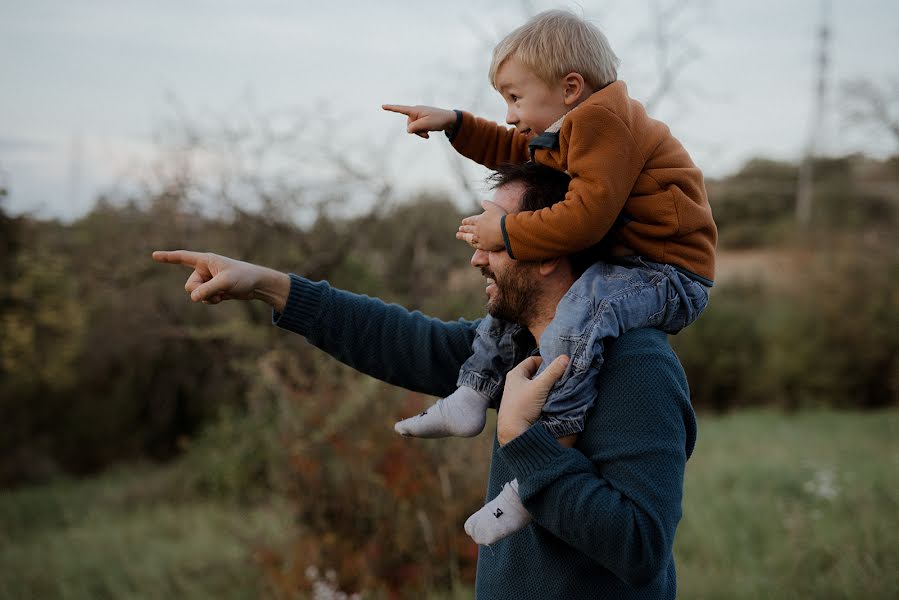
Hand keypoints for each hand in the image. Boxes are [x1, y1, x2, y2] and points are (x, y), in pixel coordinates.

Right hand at [151, 250, 289, 310]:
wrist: (258, 284)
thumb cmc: (244, 277)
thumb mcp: (225, 283)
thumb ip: (207, 289)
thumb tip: (192, 298)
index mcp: (206, 260)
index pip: (183, 257)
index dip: (168, 257)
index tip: (154, 255)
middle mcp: (205, 269)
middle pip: (189, 285)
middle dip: (200, 291)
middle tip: (218, 290)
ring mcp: (208, 280)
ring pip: (195, 294)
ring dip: (208, 297)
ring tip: (223, 293)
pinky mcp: (213, 289)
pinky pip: (203, 298)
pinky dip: (212, 300)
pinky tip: (224, 296)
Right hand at [382, 104, 455, 138]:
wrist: (449, 120)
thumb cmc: (439, 120)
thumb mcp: (426, 125)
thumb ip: (415, 127)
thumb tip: (408, 130)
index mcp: (415, 110)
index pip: (401, 109)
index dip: (391, 108)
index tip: (382, 106)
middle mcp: (416, 112)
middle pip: (409, 125)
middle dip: (416, 131)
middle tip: (427, 130)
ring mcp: (419, 117)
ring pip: (413, 129)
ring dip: (420, 133)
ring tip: (429, 132)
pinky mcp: (422, 121)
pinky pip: (418, 129)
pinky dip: (422, 132)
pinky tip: (429, 133)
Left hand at [456, 199, 505, 250]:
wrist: (506, 231)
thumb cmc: (501, 218)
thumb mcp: (494, 207)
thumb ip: (487, 204)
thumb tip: (482, 202)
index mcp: (478, 220)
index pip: (470, 220)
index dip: (466, 221)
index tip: (463, 222)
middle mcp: (477, 229)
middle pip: (468, 229)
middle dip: (463, 228)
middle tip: (460, 229)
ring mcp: (479, 238)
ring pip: (469, 237)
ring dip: (463, 236)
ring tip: (458, 235)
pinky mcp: (484, 246)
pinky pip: (475, 245)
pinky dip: (471, 243)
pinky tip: (469, 242)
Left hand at [497, 355, 568, 445]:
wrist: (514, 432)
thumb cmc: (522, 407)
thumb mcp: (540, 387)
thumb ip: (553, 372)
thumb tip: (565, 357)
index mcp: (515, 374)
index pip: (532, 361)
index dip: (545, 361)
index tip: (558, 366)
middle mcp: (515, 383)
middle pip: (535, 373)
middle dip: (548, 374)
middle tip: (561, 376)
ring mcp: (519, 395)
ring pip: (537, 386)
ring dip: (547, 386)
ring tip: (559, 387)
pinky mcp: (523, 406)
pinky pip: (536, 396)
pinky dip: (544, 396)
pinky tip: (553, 399)